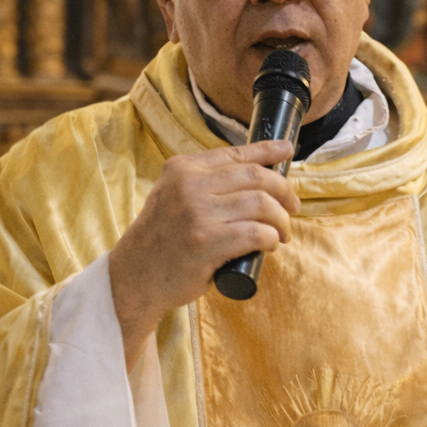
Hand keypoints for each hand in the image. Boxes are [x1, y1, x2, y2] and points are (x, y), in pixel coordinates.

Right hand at [107, 139, 299, 366]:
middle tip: (292, 208)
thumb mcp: (174, 196)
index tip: (287, 150)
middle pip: (256, 177)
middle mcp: (189, 185)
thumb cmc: (163, 238)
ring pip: (261, 205)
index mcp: (182, 168)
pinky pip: (256, 233)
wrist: (134, 275)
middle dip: (284, 191)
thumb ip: (203, 181)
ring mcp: (197, 214)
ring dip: (281, 220)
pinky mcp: (205, 243)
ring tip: (282, 232)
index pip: (236, 154)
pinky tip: (270, 244)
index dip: (268, 151)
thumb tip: (255, 172)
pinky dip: (270, 238)